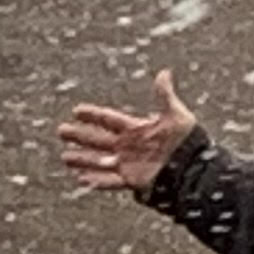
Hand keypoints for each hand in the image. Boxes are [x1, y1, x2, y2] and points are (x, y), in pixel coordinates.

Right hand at [57, 73, 199, 193]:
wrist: (193, 167)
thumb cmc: (187, 141)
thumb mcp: (176, 115)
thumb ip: (164, 96)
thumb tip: (164, 72)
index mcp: (136, 129)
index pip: (109, 120)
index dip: (93, 115)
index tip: (76, 111)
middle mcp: (128, 145)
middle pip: (98, 139)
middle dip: (79, 135)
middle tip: (61, 131)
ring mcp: (128, 163)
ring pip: (99, 160)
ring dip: (82, 158)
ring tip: (64, 157)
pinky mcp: (132, 179)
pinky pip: (110, 181)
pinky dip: (96, 181)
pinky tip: (81, 179)